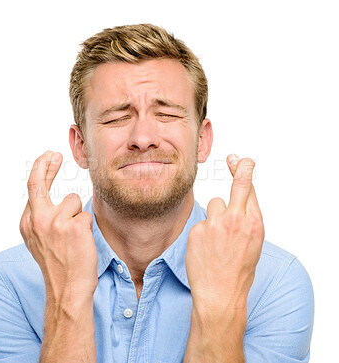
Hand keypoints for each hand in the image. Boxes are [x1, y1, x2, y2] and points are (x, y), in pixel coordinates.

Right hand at [20, 150, 97, 304]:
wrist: (67, 288)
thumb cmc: (58, 264)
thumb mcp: (39, 241)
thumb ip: (41, 218)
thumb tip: (51, 197)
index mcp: (27, 223)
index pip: (32, 188)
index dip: (42, 170)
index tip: (49, 158)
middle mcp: (37, 220)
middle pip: (39, 182)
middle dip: (46, 164)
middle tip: (55, 154)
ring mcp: (55, 222)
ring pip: (74, 201)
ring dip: (78, 214)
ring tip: (74, 237)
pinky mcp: (74, 226)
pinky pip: (86, 214)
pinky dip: (87, 226)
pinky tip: (82, 242)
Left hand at [186, 154, 264, 313]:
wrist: (220, 294)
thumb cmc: (239, 271)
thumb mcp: (253, 244)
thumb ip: (248, 220)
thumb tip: (240, 200)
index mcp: (254, 224)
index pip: (251, 190)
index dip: (245, 172)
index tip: (242, 160)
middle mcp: (236, 220)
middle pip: (238, 185)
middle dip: (239, 169)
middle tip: (234, 158)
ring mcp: (215, 224)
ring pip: (215, 205)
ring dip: (216, 216)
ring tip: (217, 239)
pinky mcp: (197, 230)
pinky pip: (202, 222)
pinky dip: (203, 232)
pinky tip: (206, 248)